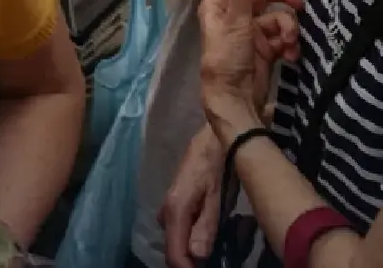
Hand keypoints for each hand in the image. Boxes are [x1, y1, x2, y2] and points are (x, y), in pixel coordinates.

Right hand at [161, 128, 224, 267]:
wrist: (214, 134)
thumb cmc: (219, 161)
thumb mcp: (218, 193)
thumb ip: (207, 224)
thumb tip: (197, 256)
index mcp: (176, 207)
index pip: (174, 251)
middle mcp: (168, 208)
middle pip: (174, 246)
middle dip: (193, 258)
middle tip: (220, 258)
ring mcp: (171, 204)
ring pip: (178, 237)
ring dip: (195, 247)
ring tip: (222, 247)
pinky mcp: (179, 200)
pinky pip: (183, 227)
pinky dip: (196, 235)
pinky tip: (215, 232)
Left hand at [198, 0, 302, 136]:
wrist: (236, 97)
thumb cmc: (226, 58)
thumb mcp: (234, 22)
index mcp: (217, 4)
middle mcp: (232, 13)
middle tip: (298, 3)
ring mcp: (249, 30)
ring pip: (277, 16)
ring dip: (289, 28)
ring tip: (290, 43)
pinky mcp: (264, 46)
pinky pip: (282, 35)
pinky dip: (290, 42)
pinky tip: (291, 54)